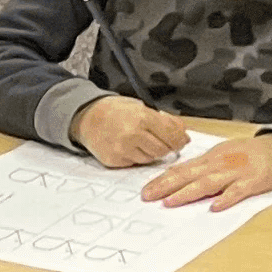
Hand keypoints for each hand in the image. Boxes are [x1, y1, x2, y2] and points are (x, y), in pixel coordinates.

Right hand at [72, 95, 187, 168]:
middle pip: (163, 150)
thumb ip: (165, 121)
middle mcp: (133, 134)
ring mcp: (122, 149)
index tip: (179, 140)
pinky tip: (127, 146)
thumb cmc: (115, 111)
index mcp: (143, 118)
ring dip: (150, 152)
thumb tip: (184, 136)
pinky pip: (134, 163)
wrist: (87, 117)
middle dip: (165, 147)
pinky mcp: (114, 160)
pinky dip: (135, 157)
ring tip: (139, 141)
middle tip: (158, 140)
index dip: (179, 140)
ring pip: (150, 159)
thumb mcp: (142, 107)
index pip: (173, 136)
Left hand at [146, 131, 271, 209]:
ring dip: (187, 193)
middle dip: (166, 186)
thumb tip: (174, 175)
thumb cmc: (247, 153)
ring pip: (208, 183)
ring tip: (170, 202)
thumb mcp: (220, 154)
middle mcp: (218, 164)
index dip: (161, 180)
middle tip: (148, 197)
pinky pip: (238, 191)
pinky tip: (215, 206)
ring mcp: (235, 172)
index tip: (145, 191)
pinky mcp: (253, 181)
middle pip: (188, 175)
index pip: (180, 170)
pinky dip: (226, 198)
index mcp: (209, 159)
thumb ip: (199, 166)